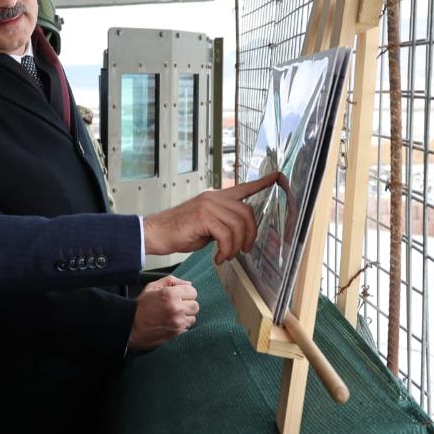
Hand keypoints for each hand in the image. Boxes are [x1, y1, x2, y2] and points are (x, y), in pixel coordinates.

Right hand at [128, 275, 198, 350]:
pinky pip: (187, 329)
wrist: (131, 327)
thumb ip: (171, 281)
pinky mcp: (177, 334)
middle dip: (187, 305)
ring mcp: (178, 322)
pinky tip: (171, 325)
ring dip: (186, 317)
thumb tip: (188, 283)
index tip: (179, 296)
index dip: (186, 293)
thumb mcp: (152, 287)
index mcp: (171, 294)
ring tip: (173, 317)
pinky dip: (182, 327)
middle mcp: (177, 308)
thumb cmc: (141, 306)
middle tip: (177, 307)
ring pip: (193, 318)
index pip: (193, 291)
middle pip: (195, 305)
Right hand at [141, 174, 280, 263]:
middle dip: (251, 235)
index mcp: (216, 197)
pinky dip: (226, 250)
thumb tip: (237, 235)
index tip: (277, 176)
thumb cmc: (179, 232)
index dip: (262, 183)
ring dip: (236, 247)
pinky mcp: (203, 217)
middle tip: (244, 250)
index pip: (243, 187)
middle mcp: (214, 197)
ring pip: (238, 226)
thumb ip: (222, 224)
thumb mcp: (206, 226)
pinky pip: (226, 235)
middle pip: (247, 213)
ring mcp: (208, 205)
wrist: (156, 233)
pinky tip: (219, 258)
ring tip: (227, 256)